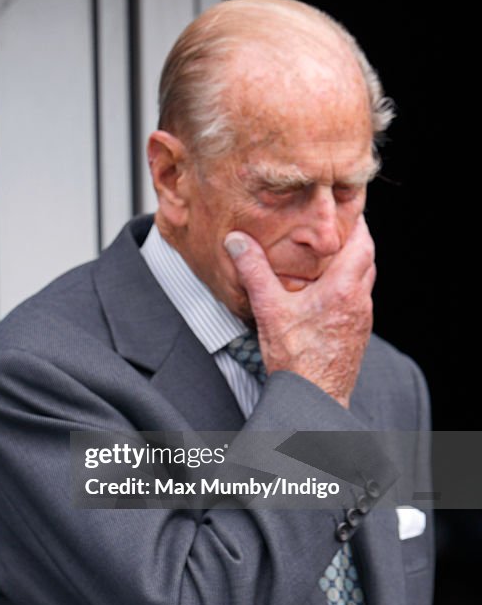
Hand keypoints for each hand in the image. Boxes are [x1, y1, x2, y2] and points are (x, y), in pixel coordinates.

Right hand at [224, 216, 374, 407]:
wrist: (315, 396)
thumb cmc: (296, 357)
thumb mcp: (269, 309)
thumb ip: (254, 271)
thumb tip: (237, 242)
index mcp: (343, 288)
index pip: (362, 242)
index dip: (356, 222)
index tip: (344, 208)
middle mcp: (359, 301)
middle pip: (367, 259)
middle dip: (354, 240)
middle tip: (333, 228)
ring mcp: (361, 319)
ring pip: (363, 281)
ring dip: (351, 265)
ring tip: (327, 257)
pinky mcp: (356, 334)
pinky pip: (357, 301)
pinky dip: (346, 288)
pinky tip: (324, 293)